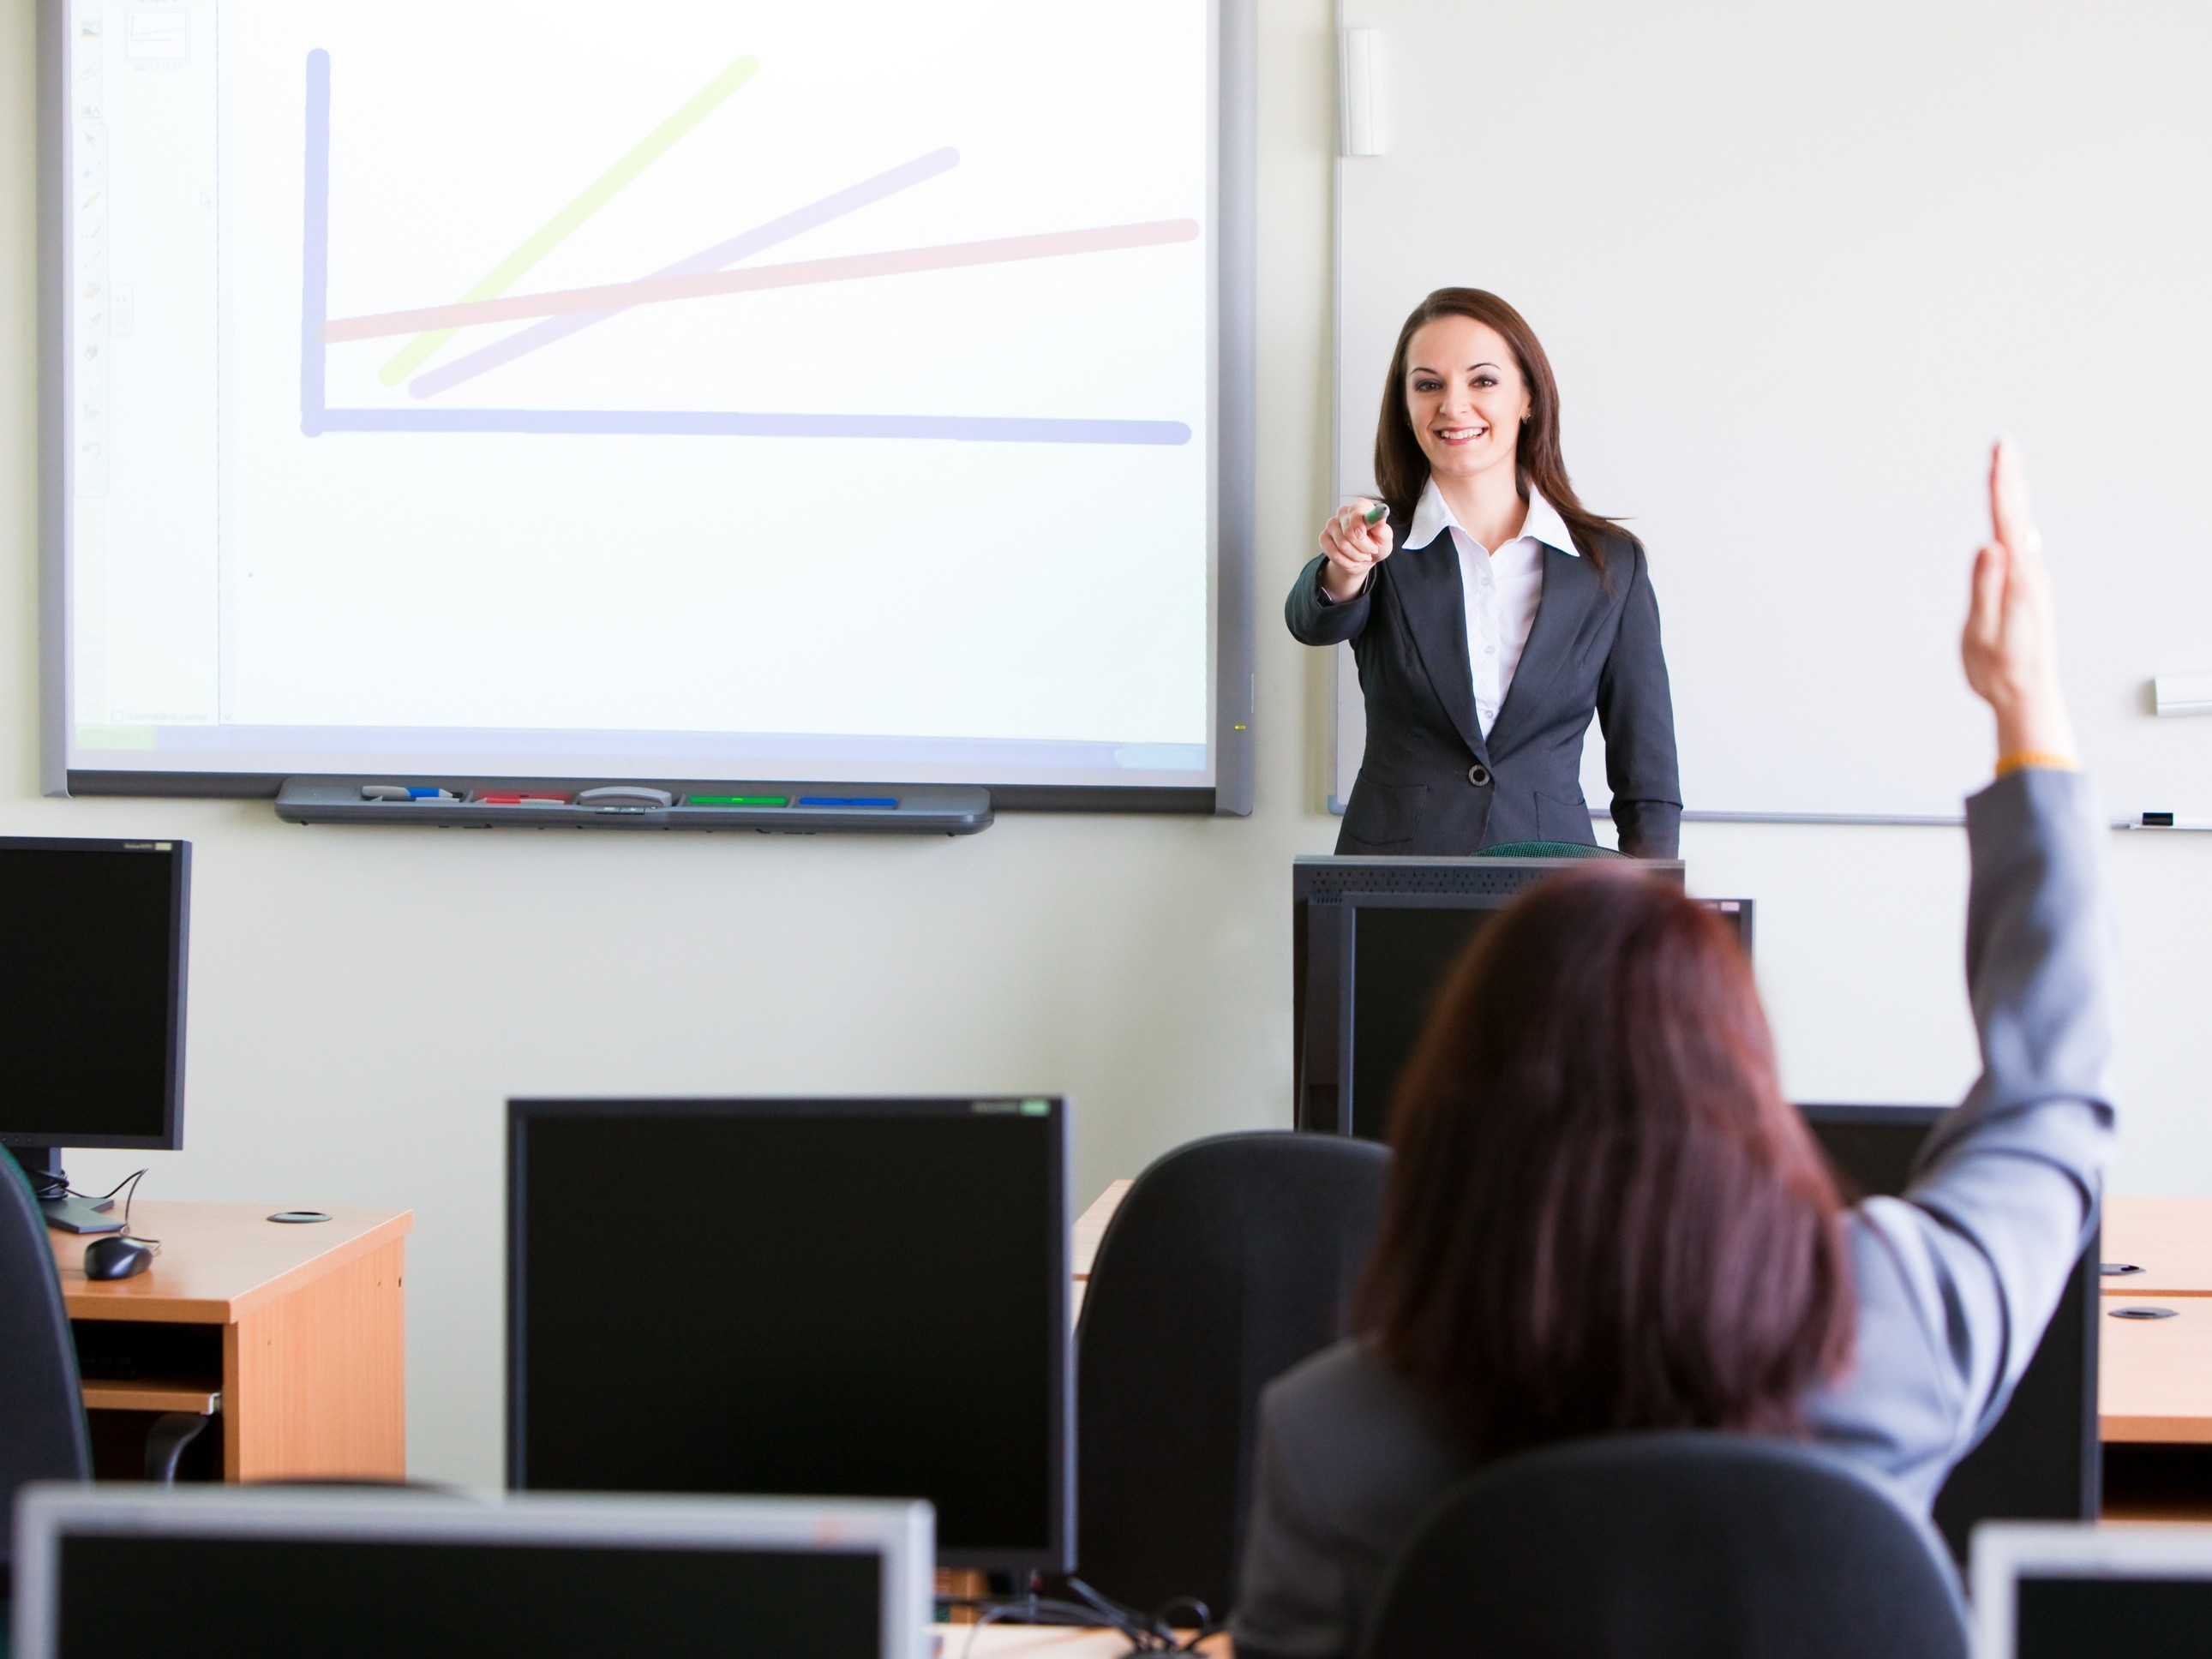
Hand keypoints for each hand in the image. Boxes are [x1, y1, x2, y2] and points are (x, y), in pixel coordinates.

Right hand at [1319, 501, 1394, 601]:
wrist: (1364, 559)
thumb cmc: (1376, 544)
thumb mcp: (1385, 539)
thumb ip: (1383, 529)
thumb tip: (1380, 520)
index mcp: (1361, 507)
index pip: (1356, 510)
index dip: (1358, 524)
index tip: (1363, 535)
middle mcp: (1344, 512)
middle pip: (1348, 530)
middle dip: (1363, 547)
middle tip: (1372, 551)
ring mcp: (1331, 524)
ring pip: (1342, 544)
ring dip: (1356, 556)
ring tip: (1363, 557)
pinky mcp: (1323, 538)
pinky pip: (1334, 554)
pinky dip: (1346, 562)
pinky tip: (1352, 561)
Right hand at [1961, 438, 2075, 762]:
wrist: (2027, 695)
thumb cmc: (2000, 670)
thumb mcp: (1985, 633)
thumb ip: (1987, 588)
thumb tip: (1990, 546)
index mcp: (2018, 579)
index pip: (2007, 520)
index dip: (2001, 484)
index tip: (1998, 453)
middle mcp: (2030, 574)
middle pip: (2018, 515)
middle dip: (2009, 477)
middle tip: (2003, 444)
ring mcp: (2032, 581)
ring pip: (2021, 526)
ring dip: (2013, 495)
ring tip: (2005, 468)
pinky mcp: (2027, 590)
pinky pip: (2021, 544)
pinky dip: (2015, 520)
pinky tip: (2013, 515)